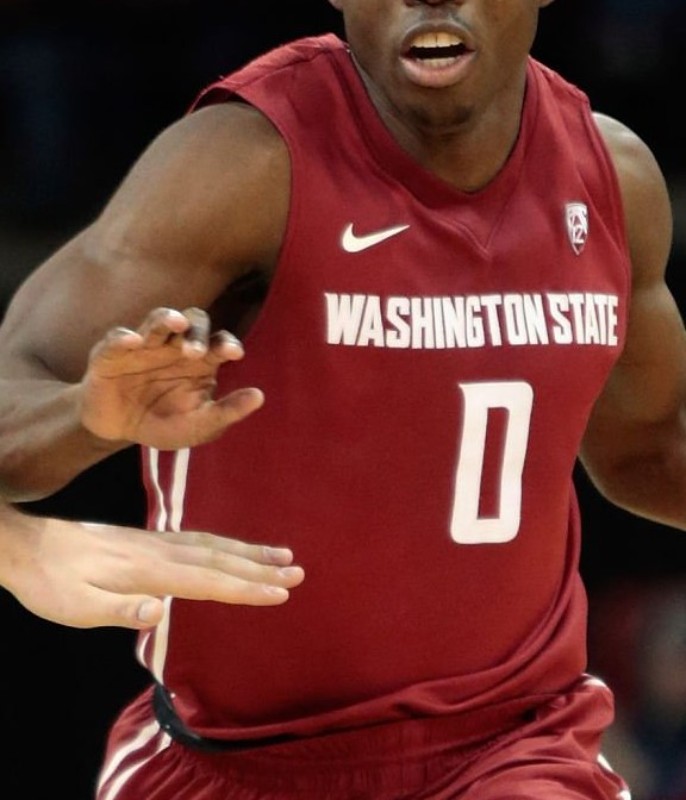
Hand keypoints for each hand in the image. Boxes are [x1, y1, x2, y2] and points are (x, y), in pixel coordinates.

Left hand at [1, 510, 303, 628]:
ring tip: (282, 554)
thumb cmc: (51, 584)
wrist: (30, 546)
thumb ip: (118, 609)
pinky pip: (199, 538)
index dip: (246, 588)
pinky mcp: (151, 539)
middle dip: (261, 567)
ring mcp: (157, 541)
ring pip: (214, 544)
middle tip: (298, 571)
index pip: (207, 581)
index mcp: (147, 571)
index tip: (280, 592)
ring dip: (250, 550)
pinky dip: (226, 542)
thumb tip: (159, 613)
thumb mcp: (74, 607)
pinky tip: (235, 548)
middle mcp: (160, 551)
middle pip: (220, 559)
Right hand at [79, 307, 263, 448]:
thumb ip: (226, 412)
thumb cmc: (165, 423)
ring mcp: (144, 346)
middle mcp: (175, 345)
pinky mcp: (111, 353)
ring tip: (177, 323)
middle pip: (193, 322)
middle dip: (197, 332)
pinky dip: (124, 337)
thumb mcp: (198, 426)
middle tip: (196, 353)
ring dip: (167, 319)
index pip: (219, 342)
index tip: (234, 353)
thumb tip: (259, 396)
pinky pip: (117, 339)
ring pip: (158, 321)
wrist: (119, 431)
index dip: (227, 343)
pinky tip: (133, 341)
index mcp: (201, 361)